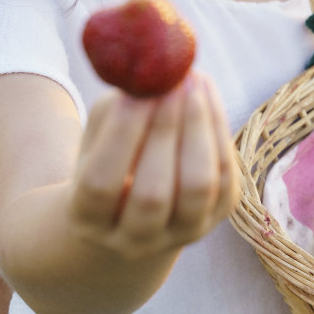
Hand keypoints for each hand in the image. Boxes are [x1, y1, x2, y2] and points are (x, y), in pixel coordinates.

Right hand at [67, 72, 241, 259]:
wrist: (135, 212)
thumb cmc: (108, 161)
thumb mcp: (96, 140)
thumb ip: (114, 110)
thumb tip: (150, 73)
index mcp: (87, 221)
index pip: (101, 185)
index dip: (120, 137)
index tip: (134, 92)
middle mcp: (134, 240)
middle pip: (152, 194)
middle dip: (165, 131)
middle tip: (172, 81)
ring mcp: (179, 235)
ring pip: (197, 190)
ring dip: (198, 129)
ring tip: (194, 82)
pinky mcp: (215, 219)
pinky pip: (225, 179)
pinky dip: (218, 133)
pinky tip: (206, 95)